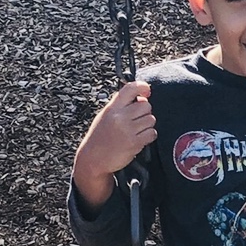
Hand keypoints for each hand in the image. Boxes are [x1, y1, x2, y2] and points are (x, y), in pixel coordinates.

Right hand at [72, 81, 156, 212]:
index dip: (142, 86)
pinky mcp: (134, 143)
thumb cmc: (99, 138)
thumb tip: (142, 96)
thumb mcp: (105, 115)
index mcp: (112, 107)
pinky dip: (149, 136)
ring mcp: (128, 130)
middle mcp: (120, 117)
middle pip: (146, 105)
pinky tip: (139, 139)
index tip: (146, 91)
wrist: (93, 159)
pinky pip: (152, 133)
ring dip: (147, 125)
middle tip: (137, 120)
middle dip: (145, 112)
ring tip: (136, 131)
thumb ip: (121, 105)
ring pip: (151, 119)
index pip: (130, 88)